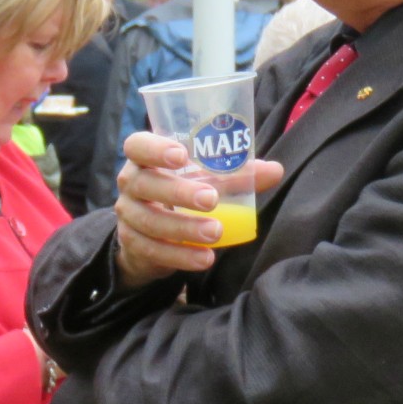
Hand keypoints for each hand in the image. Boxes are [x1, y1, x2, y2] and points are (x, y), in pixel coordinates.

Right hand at [113, 132, 284, 291]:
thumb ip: (236, 175)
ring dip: (184, 228)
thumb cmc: (181, 194)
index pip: (137, 146)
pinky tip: (204, 258)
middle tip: (211, 199)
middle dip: (178, 192)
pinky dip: (181, 256)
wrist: (151, 235)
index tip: (181, 155)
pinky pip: (154, 251)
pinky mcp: (132, 244)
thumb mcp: (205, 180)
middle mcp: (130, 184)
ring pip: (150, 221)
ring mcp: (127, 216)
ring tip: (215, 233)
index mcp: (144, 159)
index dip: (155, 149)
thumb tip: (275, 170)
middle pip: (145, 184)